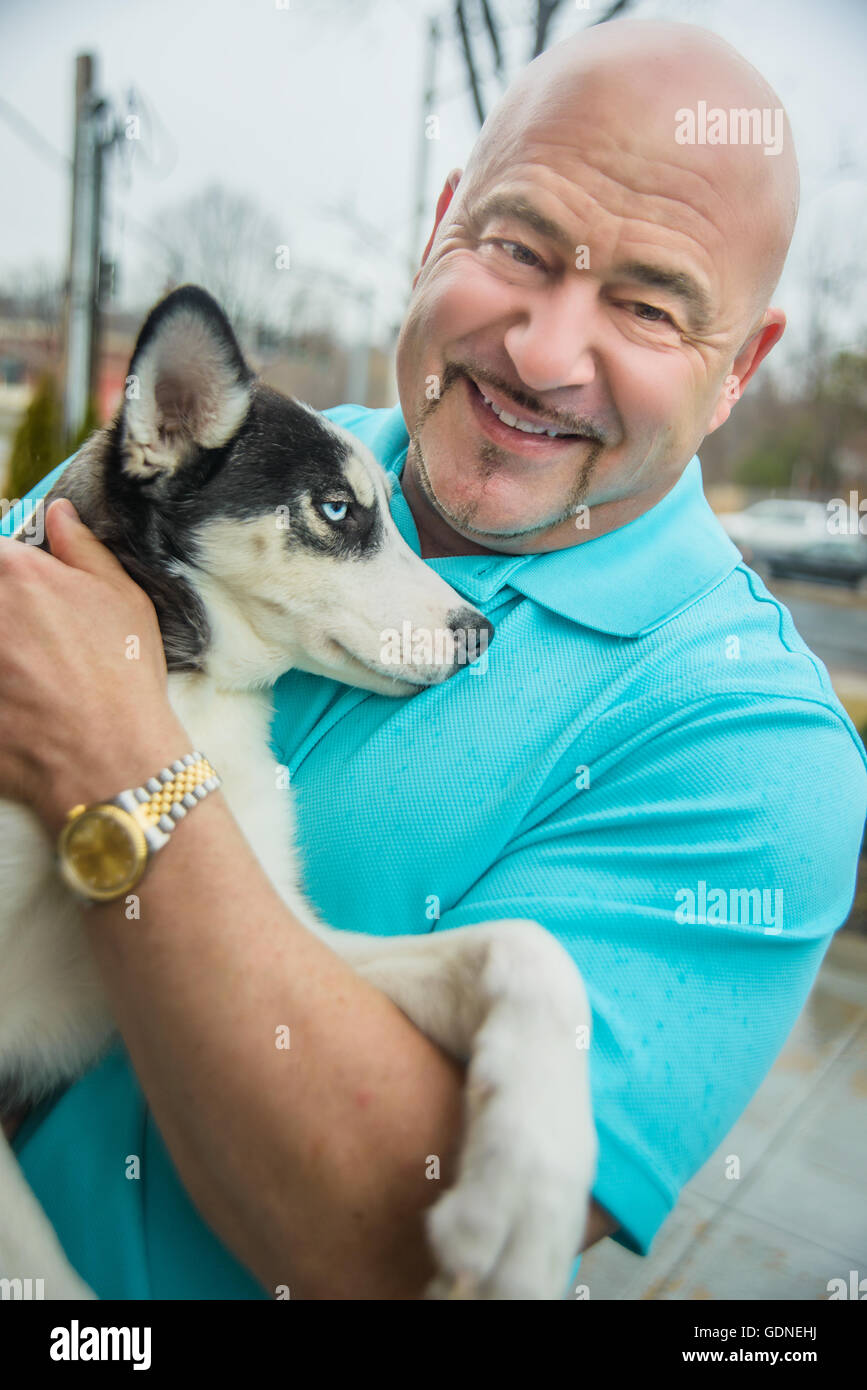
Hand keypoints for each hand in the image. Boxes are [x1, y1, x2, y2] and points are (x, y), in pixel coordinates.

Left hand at [0, 499, 188, 831]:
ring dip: (1, 652)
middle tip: (30, 642)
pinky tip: (14, 697)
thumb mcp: (123, 600)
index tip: (16, 586)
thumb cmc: (123, 678)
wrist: (109, 759)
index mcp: (18, 573)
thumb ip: (82, 548)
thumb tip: (58, 513)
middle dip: (4, 612)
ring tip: (23, 671)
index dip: (4, 568)